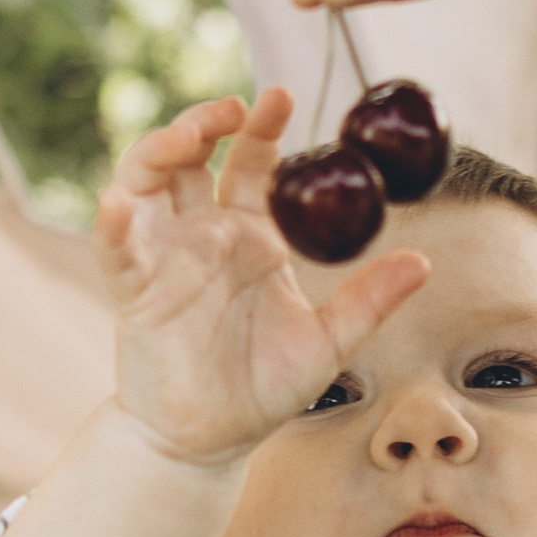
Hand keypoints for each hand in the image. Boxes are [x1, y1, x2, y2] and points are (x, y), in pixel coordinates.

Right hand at [98, 90, 428, 469]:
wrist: (209, 440)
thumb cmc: (264, 389)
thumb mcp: (329, 341)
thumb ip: (370, 299)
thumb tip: (424, 262)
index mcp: (249, 234)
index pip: (251, 162)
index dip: (261, 127)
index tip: (281, 96)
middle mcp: (202, 234)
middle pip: (191, 155)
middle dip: (205, 121)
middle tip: (233, 107)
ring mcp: (164, 257)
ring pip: (145, 181)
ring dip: (158, 150)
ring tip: (186, 137)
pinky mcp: (134, 290)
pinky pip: (117, 247)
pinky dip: (112, 221)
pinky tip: (120, 202)